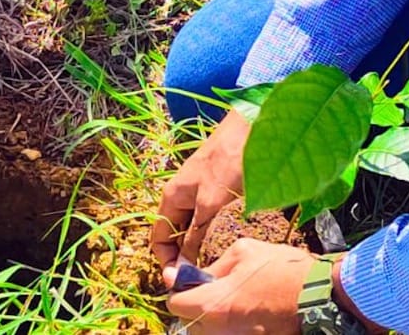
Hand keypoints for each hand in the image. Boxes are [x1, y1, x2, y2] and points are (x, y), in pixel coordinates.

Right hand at [153, 110, 249, 266]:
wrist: (252, 128)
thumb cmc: (229, 162)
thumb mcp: (210, 204)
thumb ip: (195, 235)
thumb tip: (181, 267)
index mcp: (171, 197)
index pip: (157, 239)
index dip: (165, 261)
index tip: (182, 280)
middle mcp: (181, 196)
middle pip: (175, 235)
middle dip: (184, 257)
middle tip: (203, 276)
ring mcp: (199, 193)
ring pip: (193, 229)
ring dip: (201, 247)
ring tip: (216, 264)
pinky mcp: (217, 191)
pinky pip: (208, 220)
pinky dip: (213, 234)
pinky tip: (227, 244)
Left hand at [164, 239, 311, 334]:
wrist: (320, 295)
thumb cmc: (281, 269)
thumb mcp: (243, 252)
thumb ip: (211, 267)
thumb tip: (182, 275)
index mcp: (212, 304)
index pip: (175, 304)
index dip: (182, 290)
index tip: (194, 282)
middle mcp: (219, 331)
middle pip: (191, 323)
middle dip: (199, 306)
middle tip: (218, 289)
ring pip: (210, 332)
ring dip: (215, 318)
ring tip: (238, 300)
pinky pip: (231, 333)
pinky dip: (234, 326)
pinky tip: (250, 312)